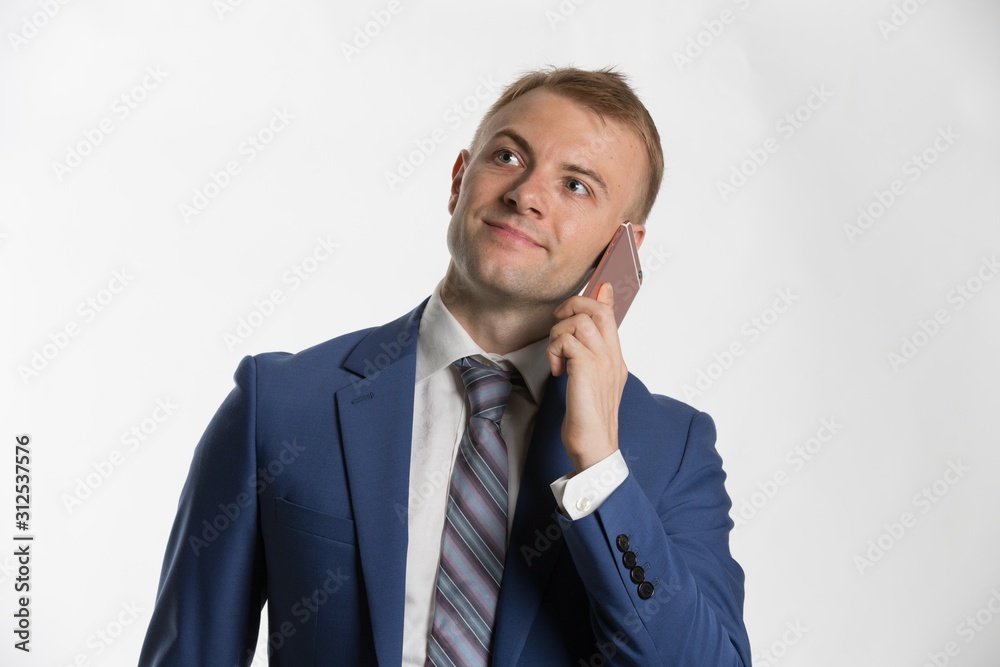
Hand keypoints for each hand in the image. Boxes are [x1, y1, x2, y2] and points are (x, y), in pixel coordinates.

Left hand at [547, 282, 627, 473]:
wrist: (595, 447)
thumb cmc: (589, 418)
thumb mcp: (590, 383)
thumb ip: (588, 357)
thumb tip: (582, 339)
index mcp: (616, 359)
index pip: (612, 316)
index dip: (600, 297)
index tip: (596, 288)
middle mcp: (613, 357)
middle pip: (598, 310)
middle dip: (574, 306)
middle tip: (558, 322)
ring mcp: (603, 362)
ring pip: (580, 322)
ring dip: (559, 334)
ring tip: (557, 357)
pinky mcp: (587, 370)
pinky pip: (567, 340)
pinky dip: (555, 350)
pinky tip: (557, 369)